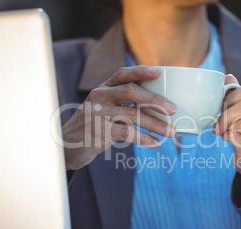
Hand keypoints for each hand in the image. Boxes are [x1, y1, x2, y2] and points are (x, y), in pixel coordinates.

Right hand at [62, 65, 176, 169]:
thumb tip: (161, 106)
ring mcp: (97, 113)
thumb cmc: (94, 124)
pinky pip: (127, 133)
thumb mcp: (104, 108)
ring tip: (171, 132)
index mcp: (104, 88)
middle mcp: (100, 96)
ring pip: (132, 115)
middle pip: (130, 92)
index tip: (158, 72)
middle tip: (173, 109)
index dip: (140, 71)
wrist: (67, 145)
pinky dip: (144, 138)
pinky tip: (155, 143)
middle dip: (155, 99)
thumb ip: (124, 103)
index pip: (122, 74)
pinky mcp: (98, 131)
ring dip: (155, 124)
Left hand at [213, 74, 240, 203]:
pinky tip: (230, 141)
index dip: (228, 98)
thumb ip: (236, 96)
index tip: (220, 109)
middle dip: (226, 113)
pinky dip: (229, 137)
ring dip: (226, 126)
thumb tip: (227, 77)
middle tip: (218, 124)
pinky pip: (238, 136)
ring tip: (224, 133)